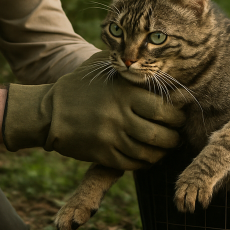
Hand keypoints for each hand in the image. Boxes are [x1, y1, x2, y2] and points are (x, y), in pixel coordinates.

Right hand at [2, 51, 184, 169]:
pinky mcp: (103, 155)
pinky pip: (134, 164)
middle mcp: (119, 115)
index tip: (179, 113)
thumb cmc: (83, 85)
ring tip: (165, 145)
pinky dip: (146, 162)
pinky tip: (148, 155)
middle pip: (161, 133)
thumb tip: (165, 72)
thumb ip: (132, 66)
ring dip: (163, 151)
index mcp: (124, 92)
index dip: (178, 114)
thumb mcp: (105, 66)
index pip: (164, 108)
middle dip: (174, 135)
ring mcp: (111, 138)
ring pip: (150, 152)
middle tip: (176, 132)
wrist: (50, 111)